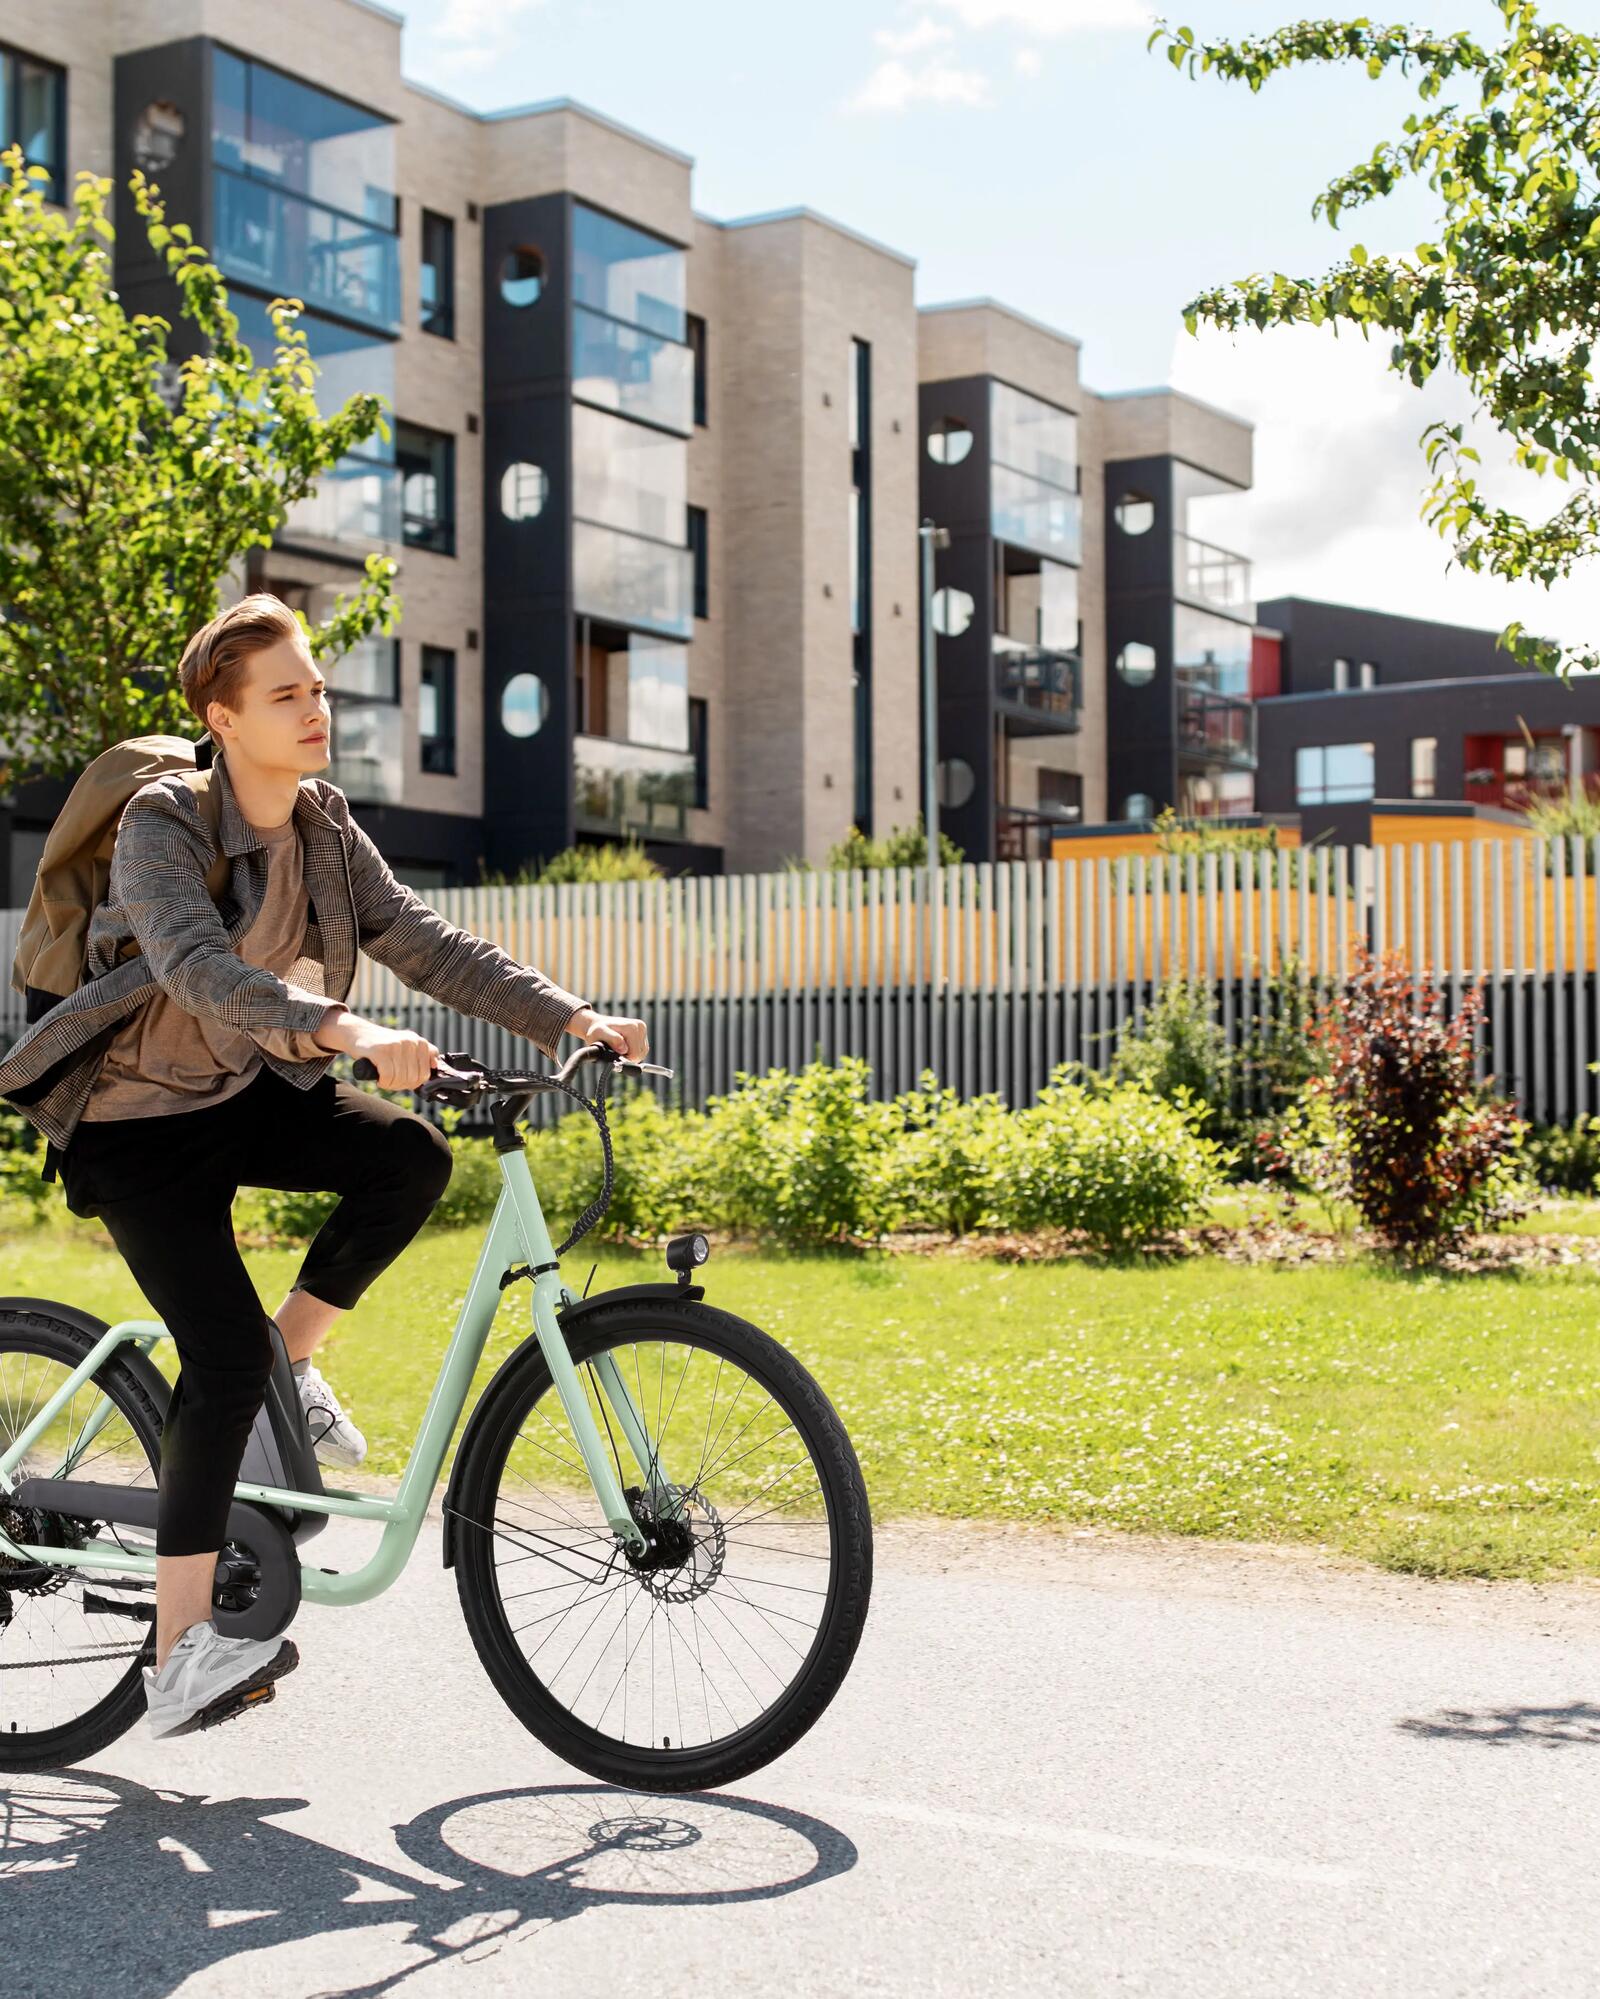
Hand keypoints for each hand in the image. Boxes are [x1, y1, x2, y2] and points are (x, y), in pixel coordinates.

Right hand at [315, 1008, 439, 1089]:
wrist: (360, 1033)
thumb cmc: (386, 1044)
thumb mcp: (408, 1044)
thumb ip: (425, 1053)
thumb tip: (436, 1065)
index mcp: (420, 1042)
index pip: (425, 1074)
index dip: (413, 1082)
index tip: (403, 1080)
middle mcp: (410, 1042)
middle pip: (413, 1078)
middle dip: (401, 1085)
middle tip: (391, 1081)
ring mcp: (396, 1045)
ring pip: (401, 1079)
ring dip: (391, 1085)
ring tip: (385, 1079)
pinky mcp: (381, 1051)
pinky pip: (388, 1077)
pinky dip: (383, 1082)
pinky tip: (379, 1079)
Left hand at [565, 1006, 648, 1060]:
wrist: (599, 1025)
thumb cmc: (598, 1031)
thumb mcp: (599, 1033)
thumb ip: (612, 1039)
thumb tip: (624, 1049)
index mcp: (632, 1027)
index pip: (635, 1054)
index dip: (624, 1058)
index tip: (614, 1051)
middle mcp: (640, 1026)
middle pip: (640, 1054)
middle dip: (627, 1056)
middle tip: (616, 1050)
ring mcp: (643, 1030)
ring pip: (642, 1054)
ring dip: (630, 1055)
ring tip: (619, 1048)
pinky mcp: (643, 1035)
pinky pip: (642, 1051)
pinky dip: (633, 1052)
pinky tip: (624, 1047)